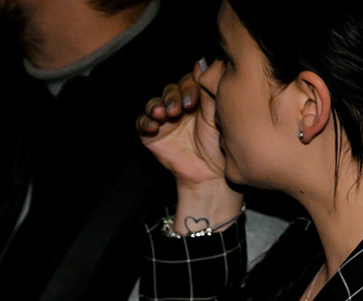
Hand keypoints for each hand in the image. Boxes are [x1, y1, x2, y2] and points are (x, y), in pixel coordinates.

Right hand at [137, 62, 241, 228]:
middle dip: (173, 97)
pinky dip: (145, 122)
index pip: (187, 83)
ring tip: (164, 115)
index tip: (194, 100)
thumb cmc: (220, 146)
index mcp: (196, 100)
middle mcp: (179, 107)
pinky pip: (142, 123)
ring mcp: (164, 120)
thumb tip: (203, 62)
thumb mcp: (216, 116)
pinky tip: (153, 126)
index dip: (188, 87)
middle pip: (170, 91)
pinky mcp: (152, 135)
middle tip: (179, 109)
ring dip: (158, 107)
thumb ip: (209, 91)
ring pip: (155, 104)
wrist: (212, 175)